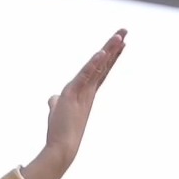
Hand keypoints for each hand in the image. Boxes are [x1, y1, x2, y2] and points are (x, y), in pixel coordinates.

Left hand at [45, 28, 126, 164]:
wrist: (61, 147)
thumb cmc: (60, 131)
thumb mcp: (57, 110)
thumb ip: (57, 101)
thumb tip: (53, 98)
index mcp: (86, 92)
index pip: (100, 70)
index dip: (110, 56)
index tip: (120, 43)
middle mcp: (88, 90)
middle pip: (103, 65)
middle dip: (114, 48)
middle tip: (125, 32)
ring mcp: (83, 92)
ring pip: (98, 67)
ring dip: (109, 50)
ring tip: (120, 35)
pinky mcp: (74, 95)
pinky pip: (85, 76)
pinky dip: (93, 64)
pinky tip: (101, 53)